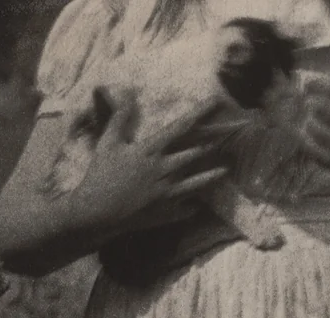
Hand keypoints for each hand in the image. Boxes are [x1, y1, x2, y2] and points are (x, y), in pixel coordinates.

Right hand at [68, 88, 231, 232]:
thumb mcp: (109, 142)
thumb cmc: (100, 176)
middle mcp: (164, 170)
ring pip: (197, 182)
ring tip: (225, 170)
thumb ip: (120, 117)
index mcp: (151, 150)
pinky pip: (186, 209)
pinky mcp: (166, 213)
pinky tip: (199, 206)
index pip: (181, 127)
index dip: (200, 113)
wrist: (97, 213)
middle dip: (216, 142)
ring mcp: (168, 193)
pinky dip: (192, 207)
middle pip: (196, 153)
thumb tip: (127, 92)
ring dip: (213, 176)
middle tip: (232, 134)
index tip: (216, 102)